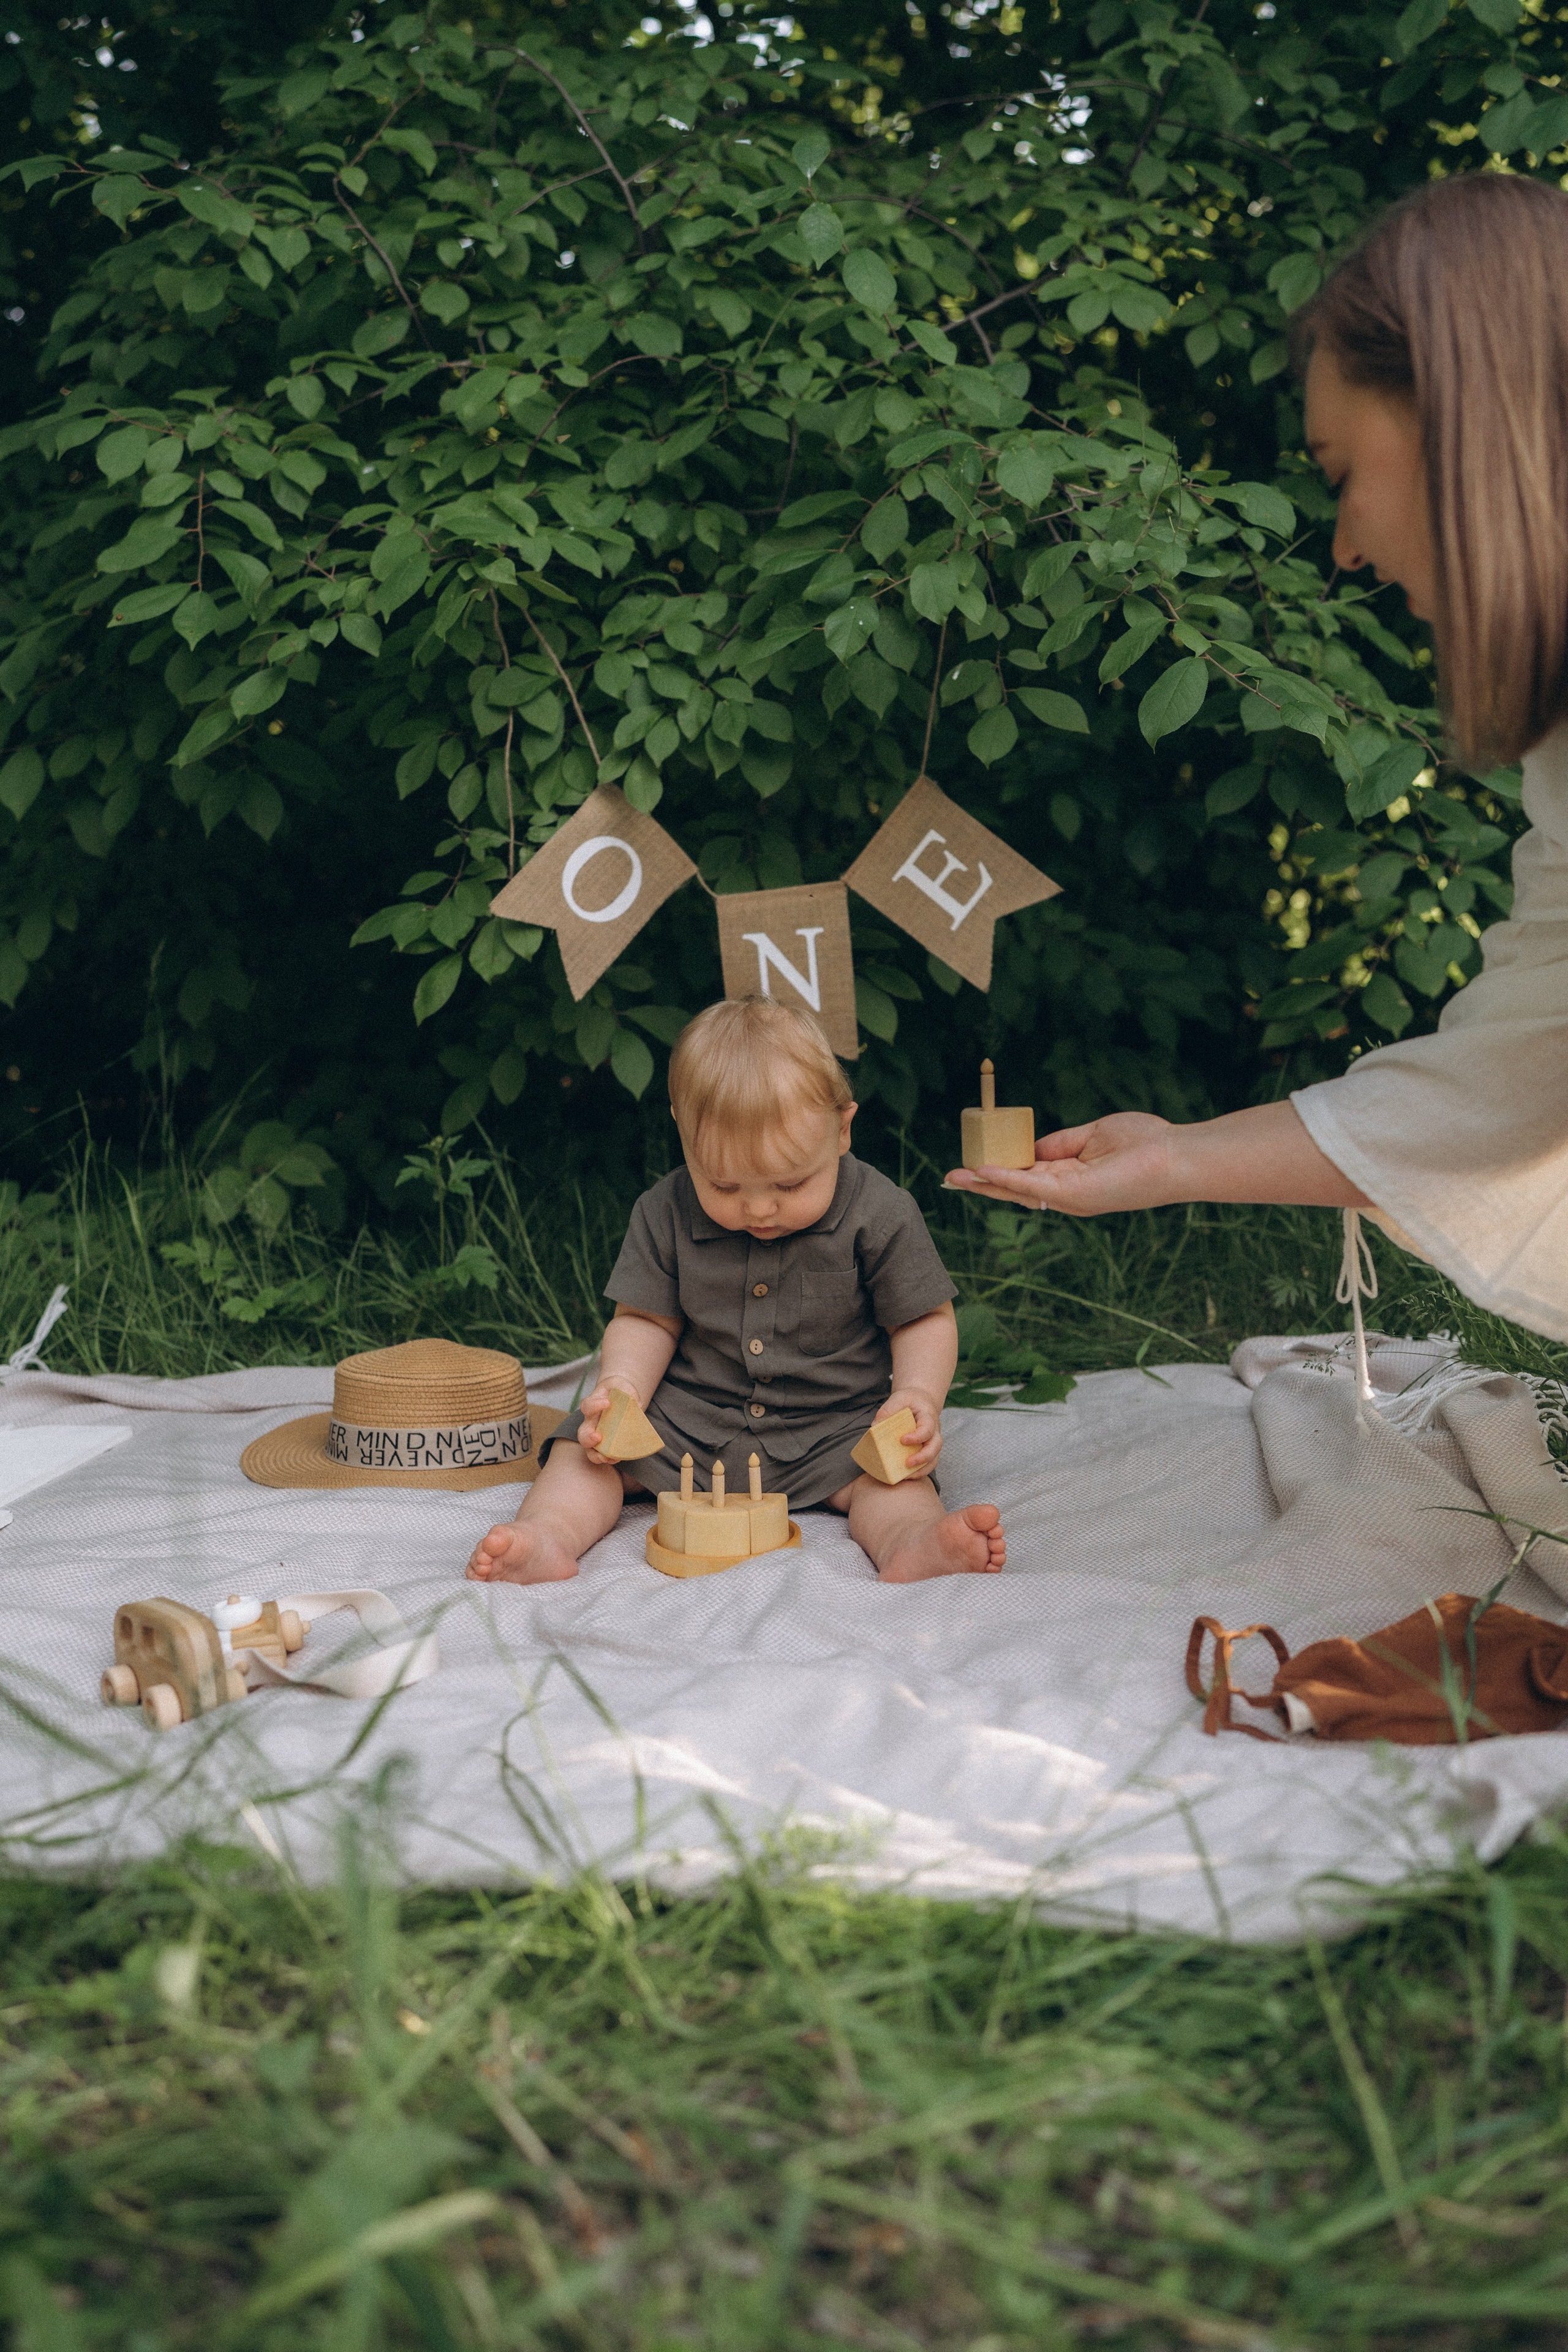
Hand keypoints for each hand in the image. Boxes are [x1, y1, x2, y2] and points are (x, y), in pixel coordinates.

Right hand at [577, 1375, 640, 1465]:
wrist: (619, 1398)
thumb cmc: (617, 1391)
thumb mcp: (621, 1384)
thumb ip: (626, 1390)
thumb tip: (636, 1403)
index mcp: (593, 1405)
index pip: (587, 1405)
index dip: (595, 1405)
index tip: (607, 1402)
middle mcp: (591, 1422)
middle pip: (582, 1433)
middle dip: (588, 1437)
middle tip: (597, 1437)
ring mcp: (596, 1435)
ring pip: (589, 1449)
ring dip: (596, 1455)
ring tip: (606, 1457)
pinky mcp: (605, 1445)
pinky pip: (602, 1455)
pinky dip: (609, 1459)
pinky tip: (617, 1458)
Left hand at [879, 1387, 941, 1472]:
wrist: (921, 1401)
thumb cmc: (909, 1400)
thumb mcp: (898, 1398)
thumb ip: (887, 1410)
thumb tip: (874, 1428)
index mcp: (929, 1417)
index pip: (928, 1428)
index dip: (917, 1436)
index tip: (902, 1440)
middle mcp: (935, 1431)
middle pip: (936, 1447)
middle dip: (923, 1457)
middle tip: (907, 1463)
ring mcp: (932, 1442)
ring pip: (934, 1459)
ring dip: (922, 1470)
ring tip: (906, 1476)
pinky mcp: (927, 1450)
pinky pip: (927, 1464)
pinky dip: (918, 1472)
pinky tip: (905, 1476)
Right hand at [945, 1113, 1176, 1217]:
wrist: (1175, 1155)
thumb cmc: (1145, 1142)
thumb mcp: (1094, 1134)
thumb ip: (1061, 1143)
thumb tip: (1032, 1147)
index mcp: (1072, 1178)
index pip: (1028, 1175)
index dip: (1001, 1169)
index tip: (976, 1161)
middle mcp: (1067, 1194)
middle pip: (1016, 1189)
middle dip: (983, 1183)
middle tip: (952, 1178)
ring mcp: (1070, 1197)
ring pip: (1018, 1191)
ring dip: (985, 1184)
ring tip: (956, 1178)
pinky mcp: (1074, 1195)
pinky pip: (1032, 1186)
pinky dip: (1006, 1179)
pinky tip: (984, 1173)